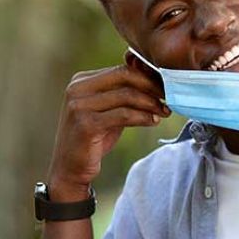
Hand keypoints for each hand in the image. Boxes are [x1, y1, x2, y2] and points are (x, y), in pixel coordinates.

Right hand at [46, 52, 170, 197]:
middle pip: (124, 76)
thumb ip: (122, 94)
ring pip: (126, 95)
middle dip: (151, 86)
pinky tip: (153, 121)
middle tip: (169, 97)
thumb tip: (152, 78)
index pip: (121, 69)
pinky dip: (142, 117)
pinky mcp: (85, 124)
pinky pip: (123, 115)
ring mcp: (79, 106)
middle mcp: (77, 89)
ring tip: (164, 112)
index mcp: (81, 81)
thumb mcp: (106, 110)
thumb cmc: (92, 139)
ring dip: (151, 103)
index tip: (166, 87)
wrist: (70, 169)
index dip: (147, 76)